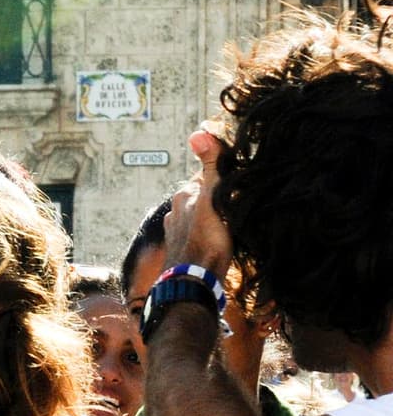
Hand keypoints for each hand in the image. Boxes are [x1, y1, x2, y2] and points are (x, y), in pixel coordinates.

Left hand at [164, 130, 232, 275]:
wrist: (193, 282)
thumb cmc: (206, 240)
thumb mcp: (213, 197)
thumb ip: (210, 167)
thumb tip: (197, 133)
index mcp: (184, 195)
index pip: (208, 175)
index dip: (226, 177)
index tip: (240, 184)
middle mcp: (175, 210)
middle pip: (204, 195)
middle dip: (219, 196)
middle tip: (237, 204)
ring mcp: (176, 231)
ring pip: (200, 214)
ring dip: (213, 216)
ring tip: (229, 224)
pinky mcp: (180, 249)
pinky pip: (198, 233)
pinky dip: (207, 232)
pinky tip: (216, 239)